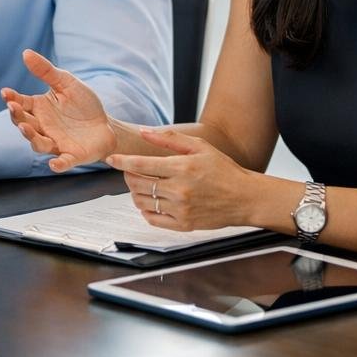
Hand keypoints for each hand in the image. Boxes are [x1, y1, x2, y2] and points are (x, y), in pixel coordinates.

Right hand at [0, 49, 115, 171]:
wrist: (107, 125)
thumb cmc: (84, 104)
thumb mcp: (67, 83)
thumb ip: (46, 71)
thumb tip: (26, 53)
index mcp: (40, 109)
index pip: (21, 103)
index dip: (12, 99)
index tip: (5, 93)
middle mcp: (43, 127)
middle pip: (24, 124)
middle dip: (17, 117)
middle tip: (13, 108)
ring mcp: (56, 142)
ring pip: (38, 143)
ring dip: (31, 137)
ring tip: (26, 128)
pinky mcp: (72, 155)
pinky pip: (63, 161)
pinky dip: (58, 164)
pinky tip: (54, 164)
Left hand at [107, 129, 259, 231]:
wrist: (245, 198)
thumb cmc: (223, 170)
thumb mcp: (200, 147)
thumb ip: (170, 139)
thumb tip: (144, 131)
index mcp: (182, 168)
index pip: (141, 164)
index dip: (121, 161)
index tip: (111, 159)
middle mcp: (179, 190)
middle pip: (137, 183)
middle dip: (128, 175)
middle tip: (131, 171)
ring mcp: (180, 209)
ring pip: (142, 201)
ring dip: (135, 192)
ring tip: (143, 185)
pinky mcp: (183, 225)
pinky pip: (152, 219)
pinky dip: (146, 210)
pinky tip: (152, 201)